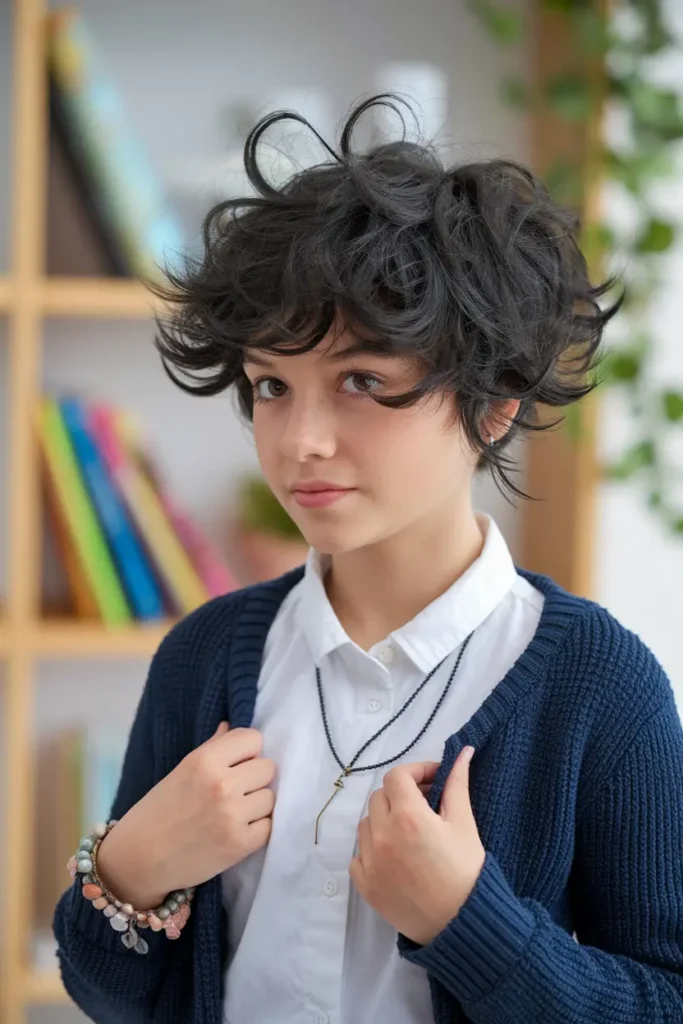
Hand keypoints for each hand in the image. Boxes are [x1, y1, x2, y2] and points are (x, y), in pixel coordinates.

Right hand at [97, 722, 275, 907]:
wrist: (140, 858)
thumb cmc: (159, 810)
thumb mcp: (181, 770)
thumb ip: (212, 747)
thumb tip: (230, 725)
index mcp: (205, 760)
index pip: (254, 739)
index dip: (248, 752)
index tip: (237, 764)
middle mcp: (222, 784)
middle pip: (268, 768)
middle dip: (255, 778)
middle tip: (236, 791)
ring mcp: (233, 815)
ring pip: (270, 797)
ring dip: (257, 805)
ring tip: (234, 812)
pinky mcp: (240, 844)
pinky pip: (268, 827)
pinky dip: (256, 829)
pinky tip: (237, 830)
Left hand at [349, 746, 485, 946]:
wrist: (461, 926)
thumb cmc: (467, 873)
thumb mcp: (465, 824)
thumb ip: (458, 784)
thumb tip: (463, 751)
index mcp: (408, 816)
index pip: (397, 776)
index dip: (415, 771)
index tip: (434, 779)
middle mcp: (382, 835)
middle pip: (381, 796)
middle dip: (402, 794)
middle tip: (426, 804)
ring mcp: (369, 860)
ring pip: (367, 822)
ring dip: (385, 818)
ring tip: (411, 830)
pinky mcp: (364, 884)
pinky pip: (360, 853)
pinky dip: (374, 847)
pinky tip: (396, 855)